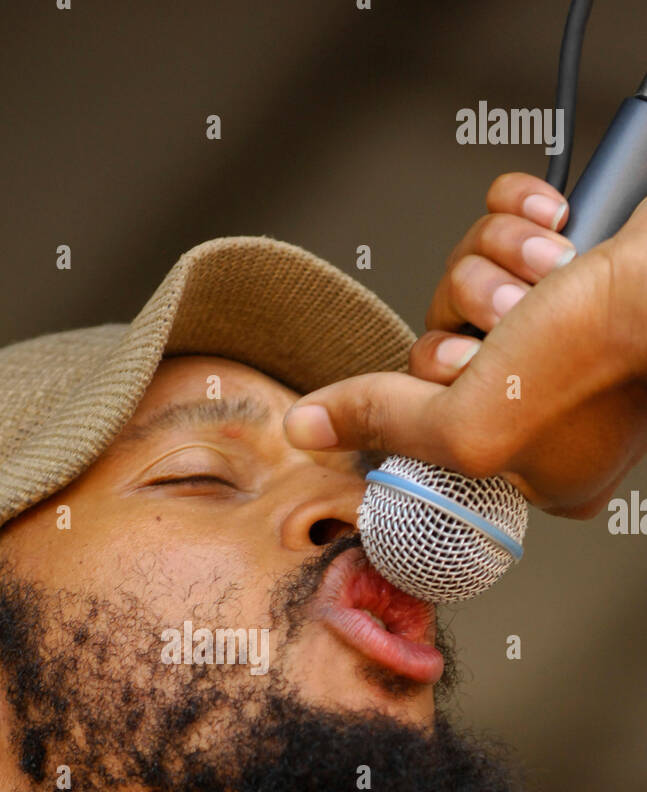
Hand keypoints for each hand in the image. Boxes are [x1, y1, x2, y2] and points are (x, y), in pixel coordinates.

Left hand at [284, 173, 646, 518]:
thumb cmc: (598, 356)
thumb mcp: (464, 423)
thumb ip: (382, 422)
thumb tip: (306, 430)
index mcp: (539, 467)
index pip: (436, 419)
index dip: (441, 382)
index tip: (471, 374)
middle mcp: (555, 404)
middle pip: (447, 339)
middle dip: (473, 312)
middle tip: (516, 323)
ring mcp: (571, 332)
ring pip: (472, 277)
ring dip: (499, 261)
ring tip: (550, 275)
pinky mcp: (579, 264)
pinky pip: (505, 222)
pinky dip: (517, 213)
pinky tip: (551, 224)